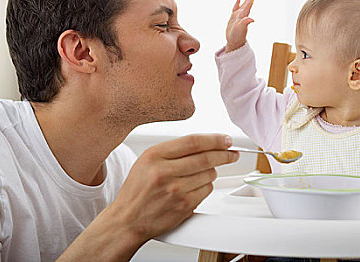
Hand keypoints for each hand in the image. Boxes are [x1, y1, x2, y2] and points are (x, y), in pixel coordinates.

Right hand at [59, 134, 238, 260]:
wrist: (127, 219)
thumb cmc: (137, 190)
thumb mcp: (147, 161)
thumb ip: (173, 151)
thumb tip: (205, 143)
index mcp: (155, 156)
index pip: (193, 142)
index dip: (214, 140)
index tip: (226, 140)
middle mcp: (164, 172)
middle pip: (206, 158)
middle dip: (224, 154)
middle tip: (232, 153)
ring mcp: (175, 190)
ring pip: (209, 174)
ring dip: (212, 172)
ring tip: (200, 175)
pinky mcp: (184, 205)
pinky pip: (207, 190)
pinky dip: (206, 187)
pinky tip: (194, 188)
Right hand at [225, 0, 257, 52]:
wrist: (234, 42)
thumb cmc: (237, 37)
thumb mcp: (240, 29)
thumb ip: (245, 23)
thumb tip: (252, 19)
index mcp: (244, 15)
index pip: (249, 4)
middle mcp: (242, 15)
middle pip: (248, 2)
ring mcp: (238, 16)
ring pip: (243, 4)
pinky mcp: (233, 18)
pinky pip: (236, 7)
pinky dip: (238, 2)